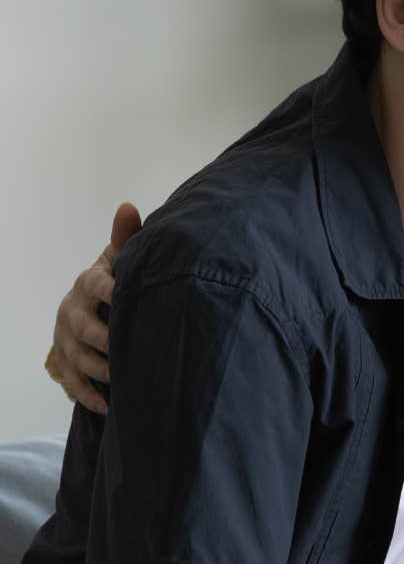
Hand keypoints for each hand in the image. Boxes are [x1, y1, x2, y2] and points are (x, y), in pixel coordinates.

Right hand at [48, 202, 141, 413]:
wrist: (97, 305)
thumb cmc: (120, 279)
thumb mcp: (123, 259)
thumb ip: (127, 237)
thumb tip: (128, 206)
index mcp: (89, 283)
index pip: (95, 284)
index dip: (111, 290)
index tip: (128, 297)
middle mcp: (72, 311)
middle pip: (82, 327)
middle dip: (103, 340)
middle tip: (125, 351)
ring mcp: (66, 340)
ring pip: (75, 359)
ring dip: (97, 371)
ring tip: (122, 381)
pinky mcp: (65, 364)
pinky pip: (72, 385)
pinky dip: (88, 397)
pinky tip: (109, 407)